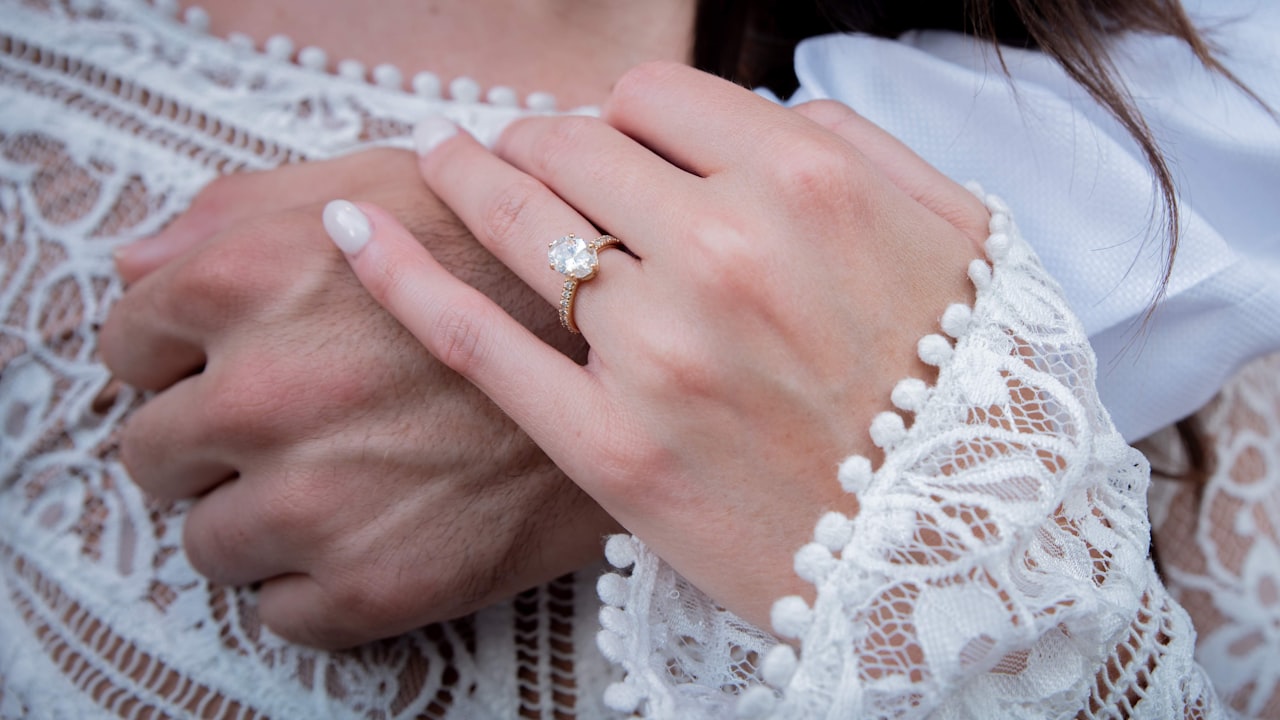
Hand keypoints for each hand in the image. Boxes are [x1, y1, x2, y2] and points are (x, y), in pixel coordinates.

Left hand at [100, 149, 620, 647]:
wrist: (642, 360)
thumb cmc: (509, 261)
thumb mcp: (383, 183)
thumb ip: (244, 209)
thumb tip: (135, 261)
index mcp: (256, 276)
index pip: (128, 339)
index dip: (169, 353)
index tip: (211, 365)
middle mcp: (269, 390)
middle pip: (153, 452)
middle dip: (205, 441)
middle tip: (285, 428)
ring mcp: (320, 499)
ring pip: (208, 542)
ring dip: (255, 519)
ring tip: (338, 482)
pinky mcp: (377, 585)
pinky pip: (280, 613)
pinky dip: (313, 585)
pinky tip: (372, 534)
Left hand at [323, 63, 988, 628]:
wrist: (958, 551)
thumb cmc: (962, 387)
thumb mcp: (955, 234)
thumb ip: (859, 145)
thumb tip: (769, 111)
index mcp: (806, 183)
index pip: (653, 96)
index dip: (620, 111)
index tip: (610, 137)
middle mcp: (725, 249)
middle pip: (574, 147)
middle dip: (541, 141)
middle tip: (521, 152)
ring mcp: (660, 350)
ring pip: (520, 221)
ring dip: (469, 176)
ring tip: (445, 162)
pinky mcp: (612, 446)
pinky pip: (480, 338)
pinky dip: (403, 275)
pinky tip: (352, 231)